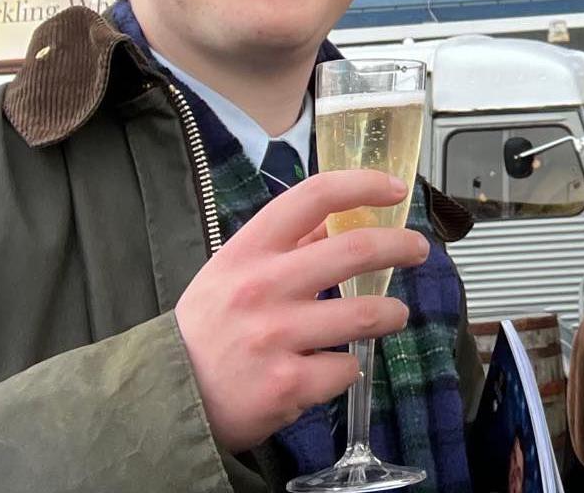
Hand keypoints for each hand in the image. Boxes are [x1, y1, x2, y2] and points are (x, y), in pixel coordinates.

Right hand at [177, 169, 428, 453]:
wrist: (165, 398)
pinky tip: (329, 369)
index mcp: (247, 252)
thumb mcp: (229, 273)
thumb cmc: (205, 330)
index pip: (313, 197)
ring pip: (366, 314)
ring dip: (391, 313)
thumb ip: (282, 246)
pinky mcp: (288, 385)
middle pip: (355, 250)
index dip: (363, 185)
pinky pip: (345, 368)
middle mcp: (261, 288)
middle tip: (418, 249)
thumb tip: (335, 218)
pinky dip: (346, 368)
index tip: (395, 189)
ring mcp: (275, 337)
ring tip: (392, 315)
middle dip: (401, 246)